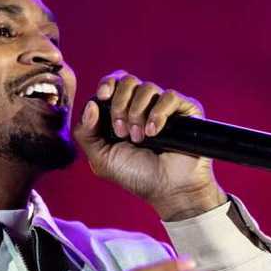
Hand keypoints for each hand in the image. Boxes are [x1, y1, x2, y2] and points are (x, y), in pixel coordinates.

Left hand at [72, 71, 226, 219]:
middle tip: (122, 132)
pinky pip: (169, 96)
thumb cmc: (136, 175)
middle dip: (119, 105)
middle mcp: (142, 106)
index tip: (102, 97)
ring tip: (140, 138)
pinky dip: (158, 114)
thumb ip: (86, 133)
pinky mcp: (185, 110)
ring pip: (147, 87)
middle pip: (128, 80)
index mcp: (121, 112)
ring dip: (137, 113)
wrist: (168, 189)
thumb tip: (91, 104)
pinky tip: (154, 132)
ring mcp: (164, 107)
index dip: (107, 84)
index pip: (113, 83)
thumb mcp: (101, 158)